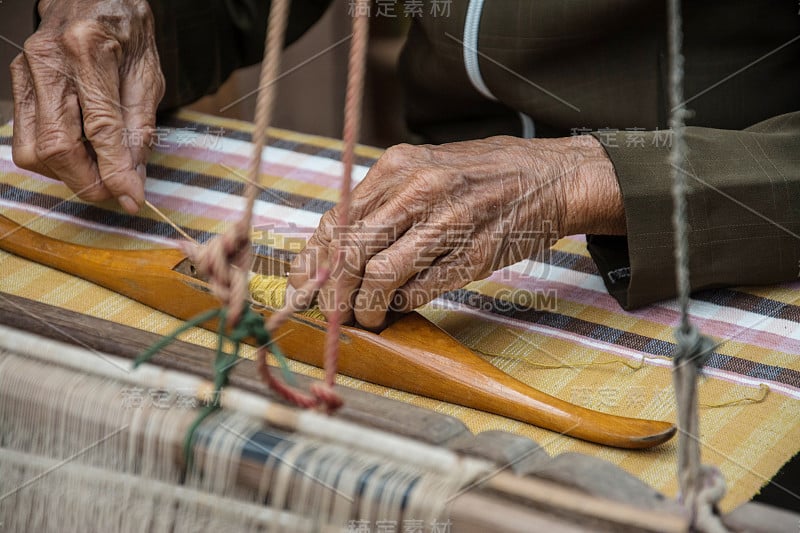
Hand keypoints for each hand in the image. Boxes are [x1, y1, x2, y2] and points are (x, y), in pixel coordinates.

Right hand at [10, 0, 164, 212]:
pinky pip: (27, 137)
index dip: (116, 172)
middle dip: (88, 181)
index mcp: (90, 51)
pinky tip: (81, 150)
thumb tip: (132, 179)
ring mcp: (26, 69)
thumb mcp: (148, 76)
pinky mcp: (17, 80)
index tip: (131, 198)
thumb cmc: (126, 30)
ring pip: (34, 150)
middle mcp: (49, 60)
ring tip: (100, 168)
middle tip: (116, 189)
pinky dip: (55, 157)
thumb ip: (139, 128)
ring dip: (69, 173)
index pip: (101, 130)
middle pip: (57, 147)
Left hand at [290, 135, 624, 328]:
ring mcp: (447, 222)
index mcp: (398, 166)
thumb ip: (383, 205)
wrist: (552, 176)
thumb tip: (333, 254)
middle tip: (330, 314)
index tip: (301, 290)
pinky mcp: (474, 254)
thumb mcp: (426, 171)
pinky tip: (400, 305)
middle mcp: (418, 189)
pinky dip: (401, 304)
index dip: (311, 263)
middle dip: (331, 294)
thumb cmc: (482, 177)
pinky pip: (419, 290)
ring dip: (364, 308)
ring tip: (367, 317)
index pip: (335, 221)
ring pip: (378, 276)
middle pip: (348, 252)